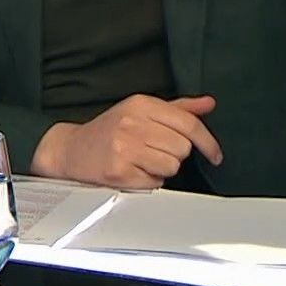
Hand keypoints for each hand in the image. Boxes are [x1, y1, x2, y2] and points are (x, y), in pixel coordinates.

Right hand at [33, 95, 223, 189]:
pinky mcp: (119, 170)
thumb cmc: (108, 131)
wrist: (70, 150)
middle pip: (183, 148)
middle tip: (153, 151)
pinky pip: (154, 182)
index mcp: (140, 104)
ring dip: (161, 168)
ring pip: (172, 166)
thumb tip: (208, 103)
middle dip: (174, 154)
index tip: (215, 155)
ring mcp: (124, 147)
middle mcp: (132, 122)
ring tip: (141, 161)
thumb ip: (177, 108)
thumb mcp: (139, 111)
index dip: (208, 142)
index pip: (188, 123)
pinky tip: (132, 171)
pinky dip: (148, 180)